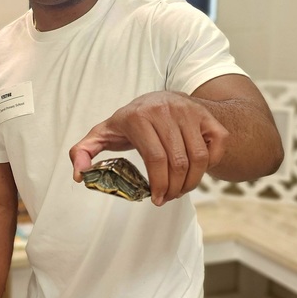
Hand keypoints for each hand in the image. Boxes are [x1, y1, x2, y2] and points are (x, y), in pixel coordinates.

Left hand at [69, 91, 228, 205]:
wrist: (162, 98)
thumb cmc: (131, 121)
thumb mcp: (104, 133)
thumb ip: (84, 151)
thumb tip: (80, 174)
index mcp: (138, 116)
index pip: (155, 158)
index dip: (158, 184)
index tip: (156, 199)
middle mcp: (166, 110)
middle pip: (178, 161)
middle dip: (174, 188)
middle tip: (168, 198)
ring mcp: (189, 111)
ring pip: (198, 157)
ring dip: (192, 182)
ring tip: (181, 190)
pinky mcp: (207, 116)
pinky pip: (216, 147)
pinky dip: (210, 165)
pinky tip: (195, 172)